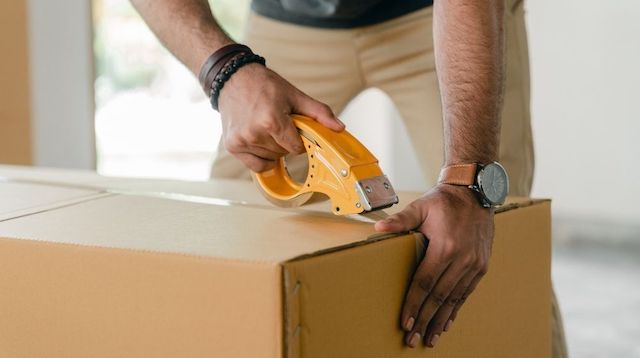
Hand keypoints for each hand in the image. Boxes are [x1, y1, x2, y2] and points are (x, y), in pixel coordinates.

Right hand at [217, 63, 344, 171]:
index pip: (296, 148)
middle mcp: (254, 133)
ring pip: (271, 159)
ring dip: (273, 148)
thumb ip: (319, 113)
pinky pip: (256, 165)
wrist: (233, 78)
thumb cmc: (264, 85)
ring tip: (266, 127)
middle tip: (279, 123)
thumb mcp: (295, 96)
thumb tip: (339, 127)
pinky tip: (261, 142)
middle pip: (283, 153)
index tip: (295, 128)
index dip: (299, 140)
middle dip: (286, 142)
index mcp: (271, 120)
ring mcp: (241, 141)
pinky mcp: (232, 146)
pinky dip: (262, 158)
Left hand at [374, 184, 493, 347]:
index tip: (405, 323)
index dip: (414, 304)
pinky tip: (447, 323)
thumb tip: (379, 228)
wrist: (476, 192)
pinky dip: (456, 309)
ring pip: (454, 299)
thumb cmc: (444, 200)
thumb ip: (401, 220)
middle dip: (424, 320)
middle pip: (439, 296)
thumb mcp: (421, 206)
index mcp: (446, 246)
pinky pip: (466, 293)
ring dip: (440, 320)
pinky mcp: (481, 266)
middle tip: (412, 339)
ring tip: (429, 338)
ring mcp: (474, 264)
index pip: (425, 283)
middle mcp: (462, 259)